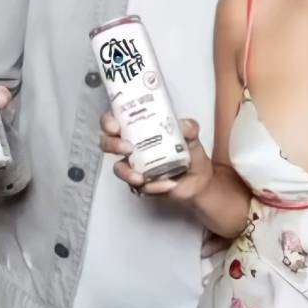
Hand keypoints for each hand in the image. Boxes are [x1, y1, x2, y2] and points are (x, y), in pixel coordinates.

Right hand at [99, 110, 213, 202]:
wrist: (199, 180)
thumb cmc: (189, 153)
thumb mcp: (192, 136)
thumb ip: (189, 127)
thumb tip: (184, 125)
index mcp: (139, 130)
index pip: (115, 121)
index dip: (108, 122)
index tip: (115, 126)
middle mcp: (132, 147)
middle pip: (108, 143)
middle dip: (112, 145)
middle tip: (127, 148)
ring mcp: (134, 166)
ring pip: (118, 168)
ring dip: (127, 173)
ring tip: (141, 178)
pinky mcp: (140, 184)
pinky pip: (138, 187)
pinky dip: (152, 186)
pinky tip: (166, 184)